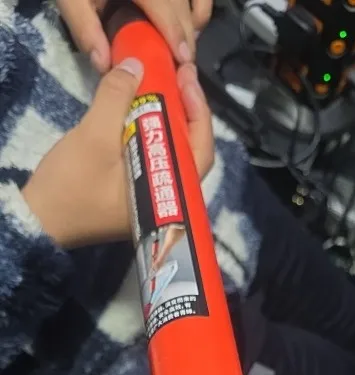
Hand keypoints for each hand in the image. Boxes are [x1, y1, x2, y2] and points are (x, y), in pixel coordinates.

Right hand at [22, 59, 213, 247]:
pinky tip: (145, 114)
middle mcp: (166, 200)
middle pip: (191, 152)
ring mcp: (150, 199)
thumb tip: (136, 65)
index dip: (199, 111)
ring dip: (171, 122)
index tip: (186, 77)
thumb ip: (118, 97)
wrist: (40, 219)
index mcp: (167, 193)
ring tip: (164, 89)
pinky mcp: (135, 195)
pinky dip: (154, 135)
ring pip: (173, 155)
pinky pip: (155, 159)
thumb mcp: (94, 134)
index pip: (202, 151)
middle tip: (179, 78)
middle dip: (188, 113)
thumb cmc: (72, 184)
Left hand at [57, 0, 212, 72]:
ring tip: (182, 52)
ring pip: (192, 0)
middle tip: (181, 70)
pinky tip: (190, 29)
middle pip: (180, 4)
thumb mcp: (72, 0)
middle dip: (185, 37)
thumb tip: (105, 65)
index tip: (183, 59)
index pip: (163, 3)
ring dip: (193, 26)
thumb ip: (85, 28)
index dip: (175, 31)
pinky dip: (198, 9)